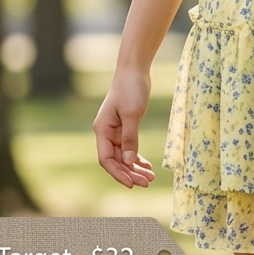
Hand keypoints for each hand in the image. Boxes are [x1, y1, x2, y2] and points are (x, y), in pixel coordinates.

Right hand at [93, 68, 154, 187]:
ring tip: (151, 178)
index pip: (106, 159)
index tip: (132, 183)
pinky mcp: (125, 128)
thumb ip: (130, 138)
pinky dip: (137, 158)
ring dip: (136, 168)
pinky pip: (129, 148)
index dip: (118, 173)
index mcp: (102, 130)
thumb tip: (130, 161)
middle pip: (116, 161)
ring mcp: (115, 131)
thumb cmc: (131, 89)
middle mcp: (106, 133)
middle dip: (130, 173)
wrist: (134, 70)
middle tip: (148, 183)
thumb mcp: (132, 114)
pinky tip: (147, 166)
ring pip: (124, 157)